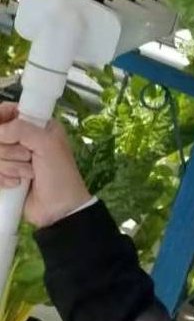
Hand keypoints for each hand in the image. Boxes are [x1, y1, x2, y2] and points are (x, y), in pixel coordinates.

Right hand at [0, 102, 91, 227]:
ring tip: (28, 175)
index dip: (1, 119)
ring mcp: (12, 157)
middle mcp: (23, 139)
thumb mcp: (47, 146)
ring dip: (9, 167)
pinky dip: (2, 178)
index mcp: (37, 125)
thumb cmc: (60, 175)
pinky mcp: (5, 174)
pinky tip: (17, 184)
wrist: (58, 209)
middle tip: (28, 158)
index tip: (3, 133)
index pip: (7, 111)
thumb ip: (22, 130)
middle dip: (9, 150)